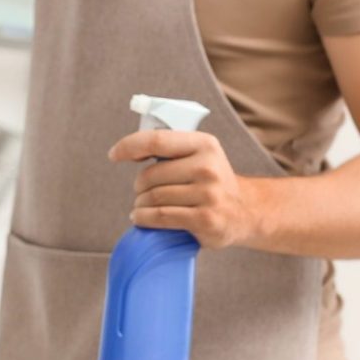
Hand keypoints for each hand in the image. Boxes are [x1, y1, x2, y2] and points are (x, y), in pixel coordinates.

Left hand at [108, 128, 261, 248]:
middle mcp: (208, 167)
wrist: (245, 212)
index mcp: (204, 144)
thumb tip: (128, 150)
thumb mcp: (199, 156)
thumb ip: (170, 149)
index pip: (157, 140)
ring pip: (154, 197)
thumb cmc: (210, 182)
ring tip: (142, 206)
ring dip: (140, 204)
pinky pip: (161, 216)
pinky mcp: (205, 219)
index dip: (129, 146)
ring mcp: (209, 195)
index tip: (114, 155)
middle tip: (141, 192)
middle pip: (151, 175)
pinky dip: (144, 218)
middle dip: (139, 186)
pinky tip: (141, 218)